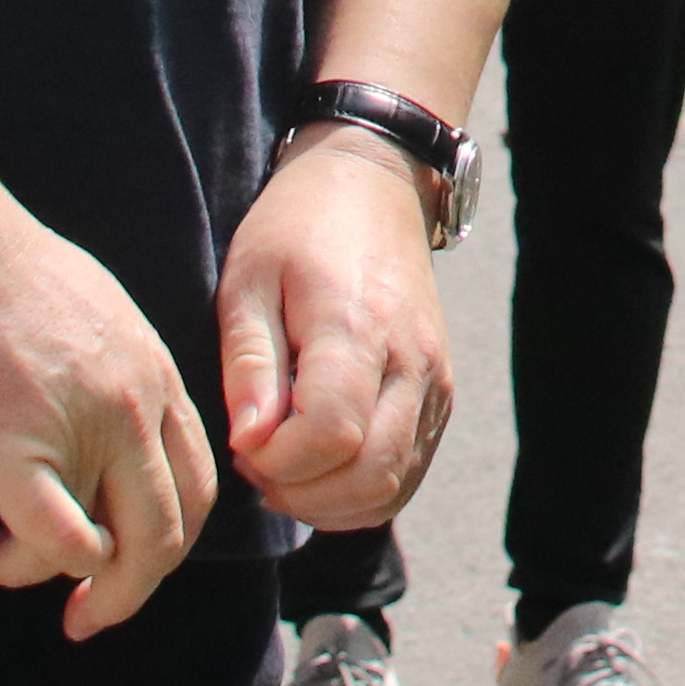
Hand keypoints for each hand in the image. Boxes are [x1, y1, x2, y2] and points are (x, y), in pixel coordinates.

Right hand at [0, 194, 215, 636]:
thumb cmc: (2, 275)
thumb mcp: (100, 317)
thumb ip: (120, 378)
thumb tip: (111, 426)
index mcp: (156, 379)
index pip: (196, 485)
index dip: (167, 541)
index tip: (126, 565)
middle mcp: (134, 411)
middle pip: (166, 533)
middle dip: (130, 592)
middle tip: (85, 617)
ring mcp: (79, 432)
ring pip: (110, 549)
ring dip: (69, 584)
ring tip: (6, 565)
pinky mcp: (13, 453)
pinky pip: (54, 542)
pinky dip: (28, 569)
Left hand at [218, 132, 456, 538]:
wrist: (374, 183)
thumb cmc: (296, 228)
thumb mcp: (247, 280)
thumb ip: (249, 366)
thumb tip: (249, 445)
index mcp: (357, 328)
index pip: (330, 436)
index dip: (276, 460)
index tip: (243, 439)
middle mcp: (411, 362)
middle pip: (369, 475)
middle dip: (300, 492)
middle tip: (258, 460)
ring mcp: (435, 381)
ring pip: (393, 486)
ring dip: (330, 501)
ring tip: (285, 465)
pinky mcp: (441, 393)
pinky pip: (408, 473)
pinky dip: (362, 492)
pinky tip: (321, 466)